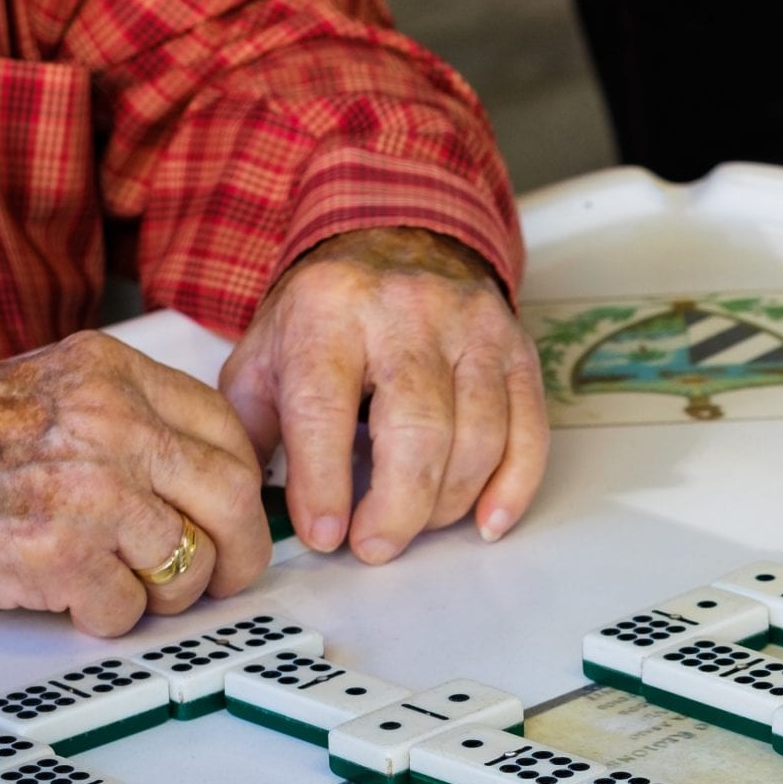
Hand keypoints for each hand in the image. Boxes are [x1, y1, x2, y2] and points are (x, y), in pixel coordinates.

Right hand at [0, 333, 272, 635]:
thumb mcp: (47, 385)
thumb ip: (124, 416)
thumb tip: (200, 477)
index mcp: (113, 374)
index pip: (227, 432)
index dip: (242, 489)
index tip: (233, 517)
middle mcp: (113, 425)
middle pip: (233, 499)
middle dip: (240, 553)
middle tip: (221, 577)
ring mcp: (92, 491)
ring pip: (189, 563)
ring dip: (165, 593)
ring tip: (122, 586)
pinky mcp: (62, 555)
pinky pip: (126, 609)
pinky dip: (105, 618)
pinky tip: (71, 599)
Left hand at [221, 227, 547, 562]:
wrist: (398, 237)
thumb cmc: (329, 314)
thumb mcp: (266, 353)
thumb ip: (254, 427)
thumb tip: (253, 507)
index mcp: (330, 310)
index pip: (326, 408)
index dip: (325, 483)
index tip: (326, 535)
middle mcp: (407, 311)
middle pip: (417, 429)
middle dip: (398, 508)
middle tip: (374, 546)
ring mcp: (472, 329)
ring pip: (478, 437)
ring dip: (447, 503)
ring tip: (416, 525)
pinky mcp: (517, 350)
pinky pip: (528, 432)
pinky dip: (512, 488)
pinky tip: (484, 521)